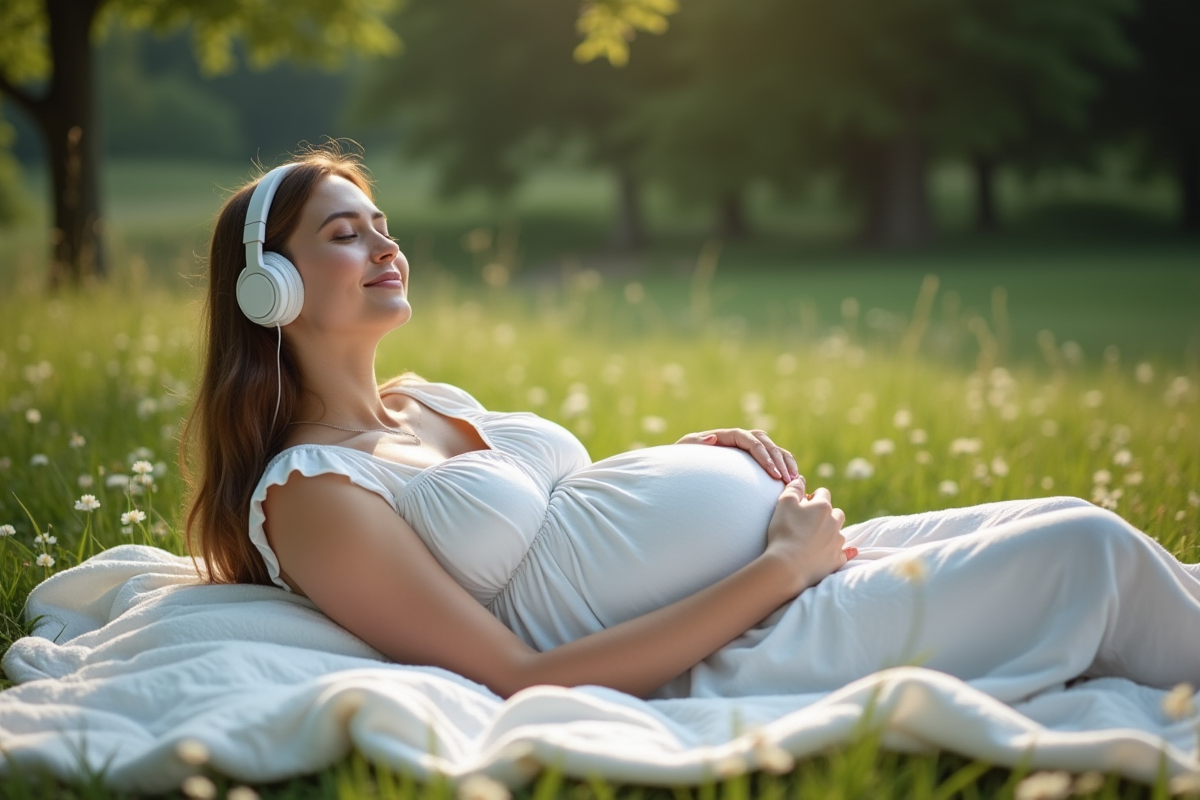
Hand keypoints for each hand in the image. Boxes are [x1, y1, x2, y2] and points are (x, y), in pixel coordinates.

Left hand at [676, 428, 798, 481]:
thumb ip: (695, 445)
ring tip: (793, 481)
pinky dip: (785, 467)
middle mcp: (739, 439)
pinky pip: (775, 459)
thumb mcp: (684, 453)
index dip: (763, 454)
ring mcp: (748, 449)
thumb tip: (712, 438)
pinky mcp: (754, 461)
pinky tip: (792, 482)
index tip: (772, 472)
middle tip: (786, 479)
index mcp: (725, 436)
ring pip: (773, 449)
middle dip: (778, 460)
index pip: (749, 440)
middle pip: (765, 443)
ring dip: (785, 463)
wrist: (685, 473)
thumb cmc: (683, 463)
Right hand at [763, 477, 854, 594]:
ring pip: (839, 532)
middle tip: (810, 521)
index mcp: (823, 507)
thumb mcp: (784, 503)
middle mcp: (834, 522)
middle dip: (826, 514)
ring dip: (831, 532)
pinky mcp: (836, 559)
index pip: (823, 493)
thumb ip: (794, 488)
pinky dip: (844, 552)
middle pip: (836, 512)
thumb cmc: (784, 531)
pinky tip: (845, 552)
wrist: (788, 565)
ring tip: (816, 538)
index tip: (803, 504)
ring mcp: (837, 542)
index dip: (813, 497)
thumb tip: (801, 479)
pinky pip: (845, 553)